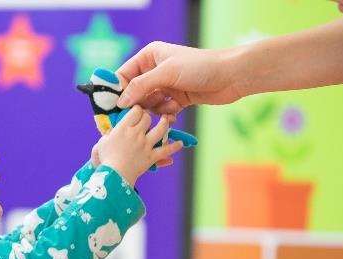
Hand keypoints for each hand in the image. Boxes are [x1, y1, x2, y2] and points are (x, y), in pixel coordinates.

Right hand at [94, 106, 182, 185]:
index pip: (135, 111)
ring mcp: (146, 145)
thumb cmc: (105, 159)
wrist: (114, 176)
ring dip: (165, 123)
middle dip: (148, 116)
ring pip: (160, 130)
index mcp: (124, 128)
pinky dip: (174, 147)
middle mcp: (136, 134)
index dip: (137, 109)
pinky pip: (166, 150)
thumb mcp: (103, 142)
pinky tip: (180, 143)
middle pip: (147, 118)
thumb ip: (110, 133)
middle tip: (147, 118)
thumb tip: (114, 131)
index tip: (136, 111)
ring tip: (166, 120)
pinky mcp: (151, 157)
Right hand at [115, 41, 243, 115]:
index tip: (111, 108)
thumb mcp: (167, 73)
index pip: (123, 75)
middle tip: (135, 117)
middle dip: (136, 105)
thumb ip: (141, 86)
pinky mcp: (176, 99)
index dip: (116, 92)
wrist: (231, 76)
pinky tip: (175, 111)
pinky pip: (161, 111)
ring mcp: (165, 86)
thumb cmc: (200, 67)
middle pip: (134, 93)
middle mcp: (154, 70)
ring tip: (167, 107)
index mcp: (149, 56)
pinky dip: (166, 114)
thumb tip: (121, 101)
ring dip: (154, 110)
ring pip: (147, 105)